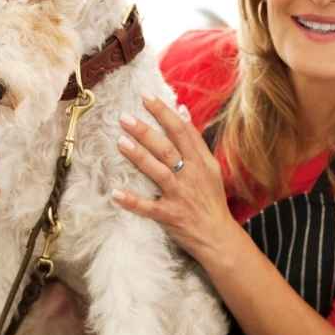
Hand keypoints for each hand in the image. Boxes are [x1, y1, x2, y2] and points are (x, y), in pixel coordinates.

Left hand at [112, 95, 237, 263]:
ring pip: (158, 172)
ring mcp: (180, 195)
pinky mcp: (170, 215)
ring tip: (121, 142)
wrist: (218, 236)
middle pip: (167, 148)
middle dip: (146, 131)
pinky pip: (149, 207)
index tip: (147, 97)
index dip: (164, 113)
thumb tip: (182, 110)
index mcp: (200, 161)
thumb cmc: (211, 198)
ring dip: (139, 157)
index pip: (182, 131)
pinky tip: (116, 193)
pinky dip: (133, 201)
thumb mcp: (210, 166)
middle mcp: (191, 175)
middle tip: (125, 117)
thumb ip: (195, 139)